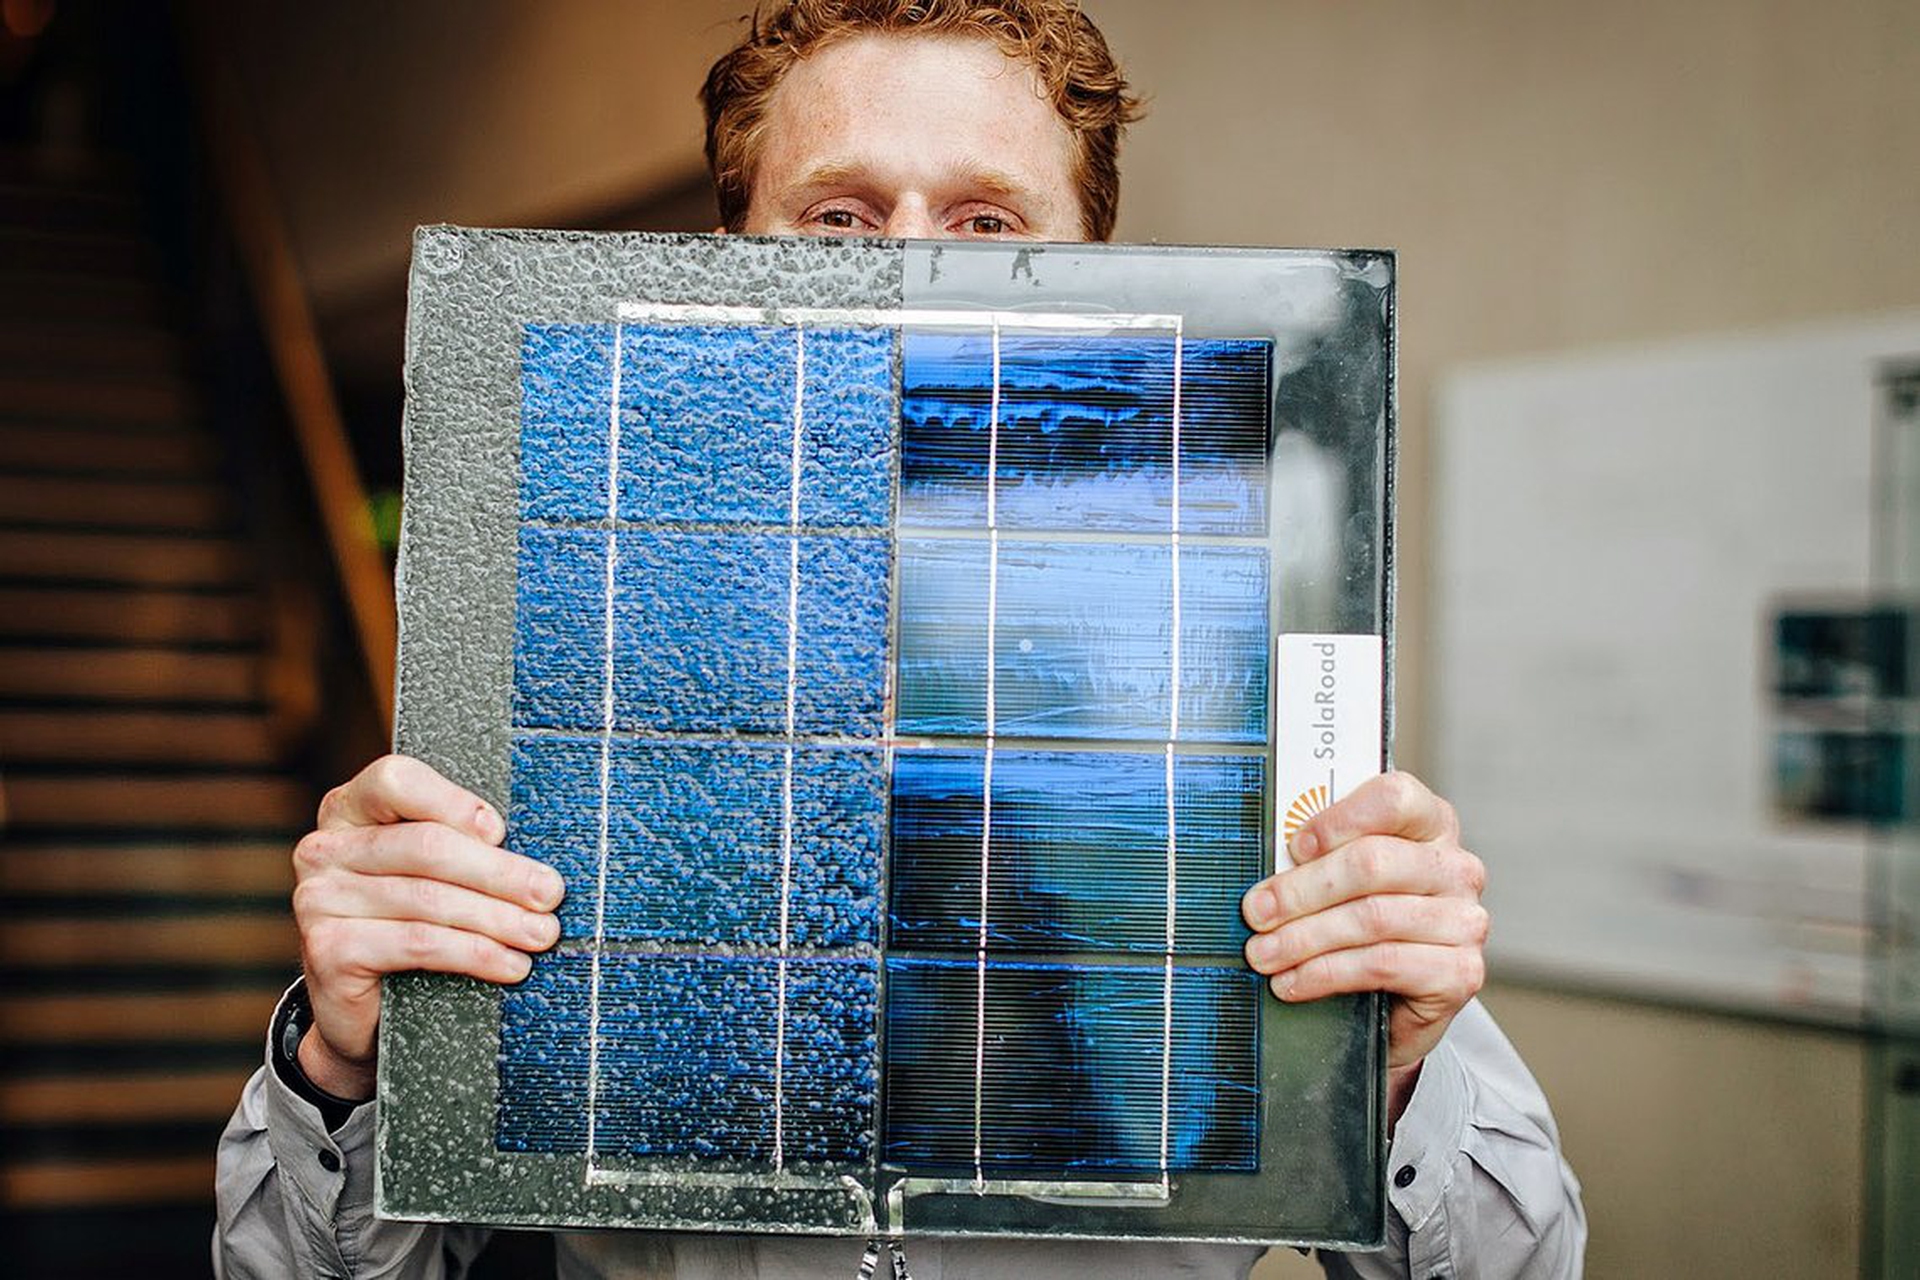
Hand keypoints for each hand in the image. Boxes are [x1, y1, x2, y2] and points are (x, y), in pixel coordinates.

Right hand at [290, 754, 565, 1098]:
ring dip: (498, 918)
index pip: (396, 780)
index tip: (502, 831)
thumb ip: (463, 844)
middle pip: (426, 845)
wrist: (363, 1008)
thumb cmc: (411, 921)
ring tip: (542, 934)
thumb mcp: (433, 873)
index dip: (453, 802)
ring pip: (428, 898)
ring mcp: (318, 898)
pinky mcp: (326, 949)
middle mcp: (325, 847)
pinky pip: (417, 943)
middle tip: (550, 894)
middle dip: (500, 872)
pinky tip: (510, 965)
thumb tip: (537, 860)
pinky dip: (474, 954)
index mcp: (351, 808)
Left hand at [1240, 772, 1487, 1109]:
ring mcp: (1465, 921)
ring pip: (1371, 918)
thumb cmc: (1359, 924)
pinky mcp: (1461, 972)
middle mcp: (1455, 868)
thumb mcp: (1339, 880)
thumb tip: (1263, 868)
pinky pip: (1381, 965)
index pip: (1394, 798)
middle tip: (1255, 912)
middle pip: (1372, 863)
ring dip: (1303, 938)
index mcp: (1430, 824)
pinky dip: (1324, 974)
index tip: (1293, 847)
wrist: (1395, 1004)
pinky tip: (1292, 983)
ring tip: (1262, 953)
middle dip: (1301, 890)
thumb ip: (1315, 859)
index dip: (1339, 819)